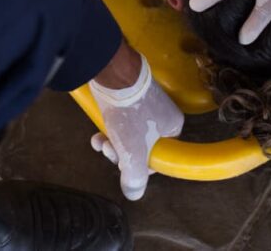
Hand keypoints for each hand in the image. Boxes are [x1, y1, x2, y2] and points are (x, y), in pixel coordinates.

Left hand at [89, 53, 182, 199]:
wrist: (112, 74)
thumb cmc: (130, 112)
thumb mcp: (134, 152)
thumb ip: (135, 176)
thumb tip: (133, 194)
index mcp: (173, 125)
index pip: (159, 155)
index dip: (140, 165)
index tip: (125, 164)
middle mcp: (162, 113)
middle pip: (141, 145)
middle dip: (121, 153)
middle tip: (108, 150)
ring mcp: (144, 103)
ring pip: (128, 134)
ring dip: (112, 142)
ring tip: (100, 141)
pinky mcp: (128, 96)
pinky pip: (120, 120)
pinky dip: (108, 129)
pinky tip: (97, 133)